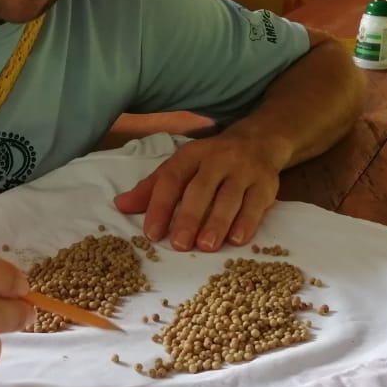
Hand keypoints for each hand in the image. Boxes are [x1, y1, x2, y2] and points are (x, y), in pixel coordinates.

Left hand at [112, 133, 284, 251]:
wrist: (259, 141)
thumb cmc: (211, 161)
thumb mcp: (181, 166)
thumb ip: (152, 188)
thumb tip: (120, 205)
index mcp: (191, 155)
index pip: (171, 179)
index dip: (159, 206)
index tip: (152, 233)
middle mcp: (218, 158)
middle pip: (201, 189)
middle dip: (189, 217)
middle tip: (180, 244)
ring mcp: (244, 169)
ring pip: (230, 197)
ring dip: (218, 223)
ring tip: (207, 246)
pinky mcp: (267, 182)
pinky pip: (256, 203)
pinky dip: (247, 222)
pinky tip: (236, 239)